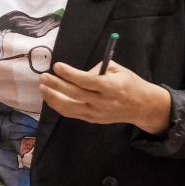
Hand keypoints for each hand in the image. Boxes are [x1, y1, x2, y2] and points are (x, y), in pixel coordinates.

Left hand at [39, 61, 171, 132]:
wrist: (141, 106)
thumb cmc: (129, 83)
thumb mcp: (118, 70)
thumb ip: (98, 70)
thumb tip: (77, 74)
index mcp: (111, 87)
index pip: (86, 81)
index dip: (70, 74)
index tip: (57, 66)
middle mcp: (103, 102)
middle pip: (75, 94)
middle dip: (56, 85)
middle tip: (44, 77)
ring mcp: (96, 113)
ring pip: (70, 108)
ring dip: (53, 98)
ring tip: (43, 87)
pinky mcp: (92, 119)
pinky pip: (72, 114)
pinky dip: (59, 106)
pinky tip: (51, 98)